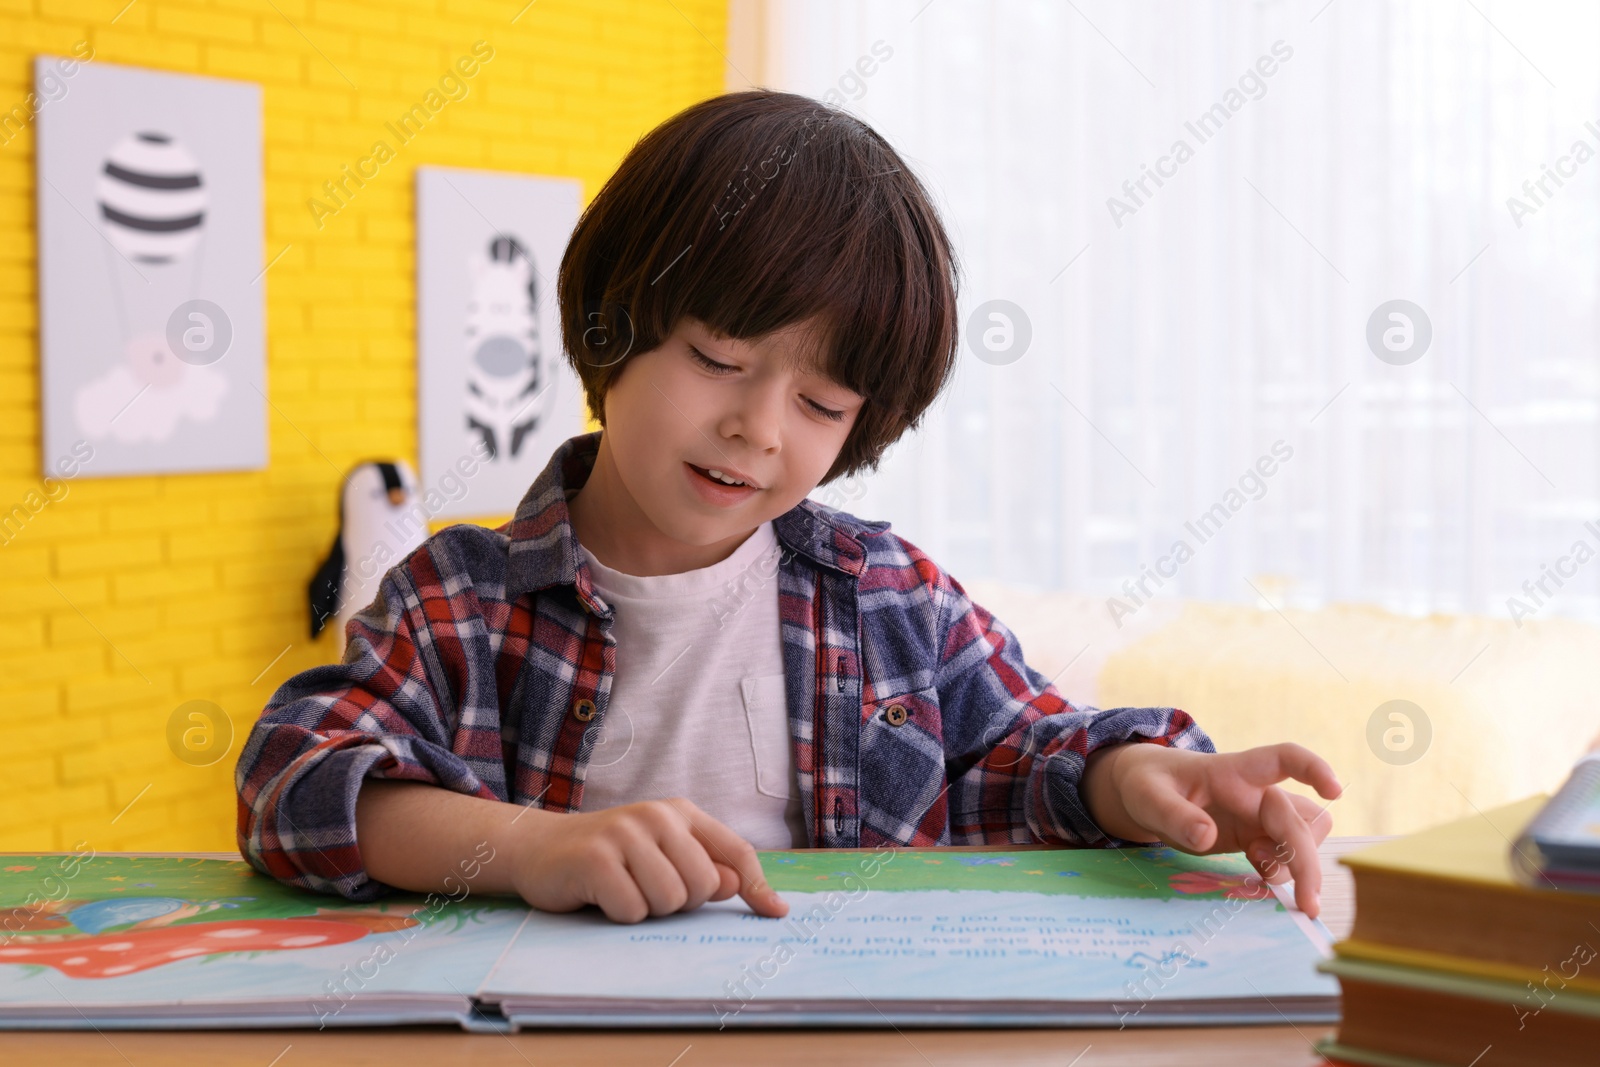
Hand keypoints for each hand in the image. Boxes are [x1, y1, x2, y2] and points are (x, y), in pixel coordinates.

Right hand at [507, 797, 788, 923]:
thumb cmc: (609, 857)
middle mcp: (657, 816)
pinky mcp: (596, 858)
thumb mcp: (661, 855)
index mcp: (681, 813)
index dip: (757, 886)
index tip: (775, 913)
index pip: (735, 851)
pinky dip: (619, 914)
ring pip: (670, 900)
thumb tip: (740, 886)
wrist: (538, 848)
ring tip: (623, 889)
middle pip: (704, 886)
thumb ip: (702, 866)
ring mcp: (625, 834)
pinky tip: (600, 895)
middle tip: (647, 888)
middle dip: (681, 902)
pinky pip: (632, 910)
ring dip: (648, 909)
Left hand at [1082, 741, 1341, 917]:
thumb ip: (1173, 815)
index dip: (1312, 768)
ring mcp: (1257, 817)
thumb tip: (1206, 838)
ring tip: (1262, 876)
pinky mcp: (1253, 839)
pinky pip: (1285, 856)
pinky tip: (1260, 883)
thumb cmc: (1148, 784)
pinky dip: (1283, 873)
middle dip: (1308, 859)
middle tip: (1307, 902)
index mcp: (1233, 771)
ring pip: (1304, 837)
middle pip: (1301, 819)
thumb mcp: (1147, 797)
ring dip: (1297, 864)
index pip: (1282, 757)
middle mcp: (1255, 793)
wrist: (1143, 792)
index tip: (1334, 790)